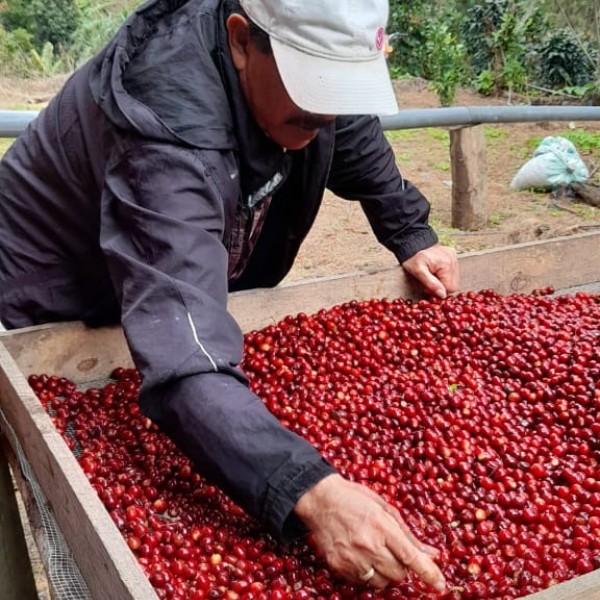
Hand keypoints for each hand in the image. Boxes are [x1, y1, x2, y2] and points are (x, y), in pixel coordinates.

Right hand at [294, 474, 445, 591]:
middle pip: (399, 574)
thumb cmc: (354, 499)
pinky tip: (361, 556)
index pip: (411, 557)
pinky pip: (362, 582)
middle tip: (393, 551)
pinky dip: (367, 573)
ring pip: (382, 583)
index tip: (440, 585)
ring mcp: (352, 558)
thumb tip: (432, 553)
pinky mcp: (339, 566)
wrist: (319, 499)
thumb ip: (408, 533)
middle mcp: (368, 545)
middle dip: (402, 567)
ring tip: (375, 553)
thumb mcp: (384, 508)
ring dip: (385, 573)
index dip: (429, 573)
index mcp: (381, 526)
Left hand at [402, 244, 458, 298]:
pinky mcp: (453, 256)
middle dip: (441, 286)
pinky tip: (436, 270)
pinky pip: (453, 272)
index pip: (450, 288)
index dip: (438, 290)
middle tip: (429, 280)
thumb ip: (430, 284)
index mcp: (447, 265)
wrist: (412, 243)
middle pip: (453, 285)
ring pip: (453, 280)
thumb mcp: (418, 272)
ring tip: (432, 274)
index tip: (427, 286)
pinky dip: (445, 275)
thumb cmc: (413, 258)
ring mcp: (455, 258)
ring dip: (442, 281)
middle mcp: (454, 261)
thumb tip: (442, 295)